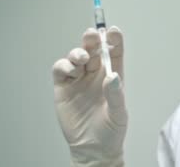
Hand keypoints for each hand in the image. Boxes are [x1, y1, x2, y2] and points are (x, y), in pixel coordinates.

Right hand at [52, 26, 126, 166]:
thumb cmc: (110, 130)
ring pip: (76, 56)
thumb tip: (112, 76)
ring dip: (78, 52)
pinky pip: (61, 69)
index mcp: (112, 75)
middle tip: (92, 36)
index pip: (114, 51)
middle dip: (92, 40)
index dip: (114, 39)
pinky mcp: (63, 87)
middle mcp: (95, 73)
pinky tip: (70, 70)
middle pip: (93, 49)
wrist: (92, 148)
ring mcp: (78, 79)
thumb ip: (115, 95)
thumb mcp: (118, 114)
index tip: (113, 31)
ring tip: (82, 58)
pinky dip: (64, 65)